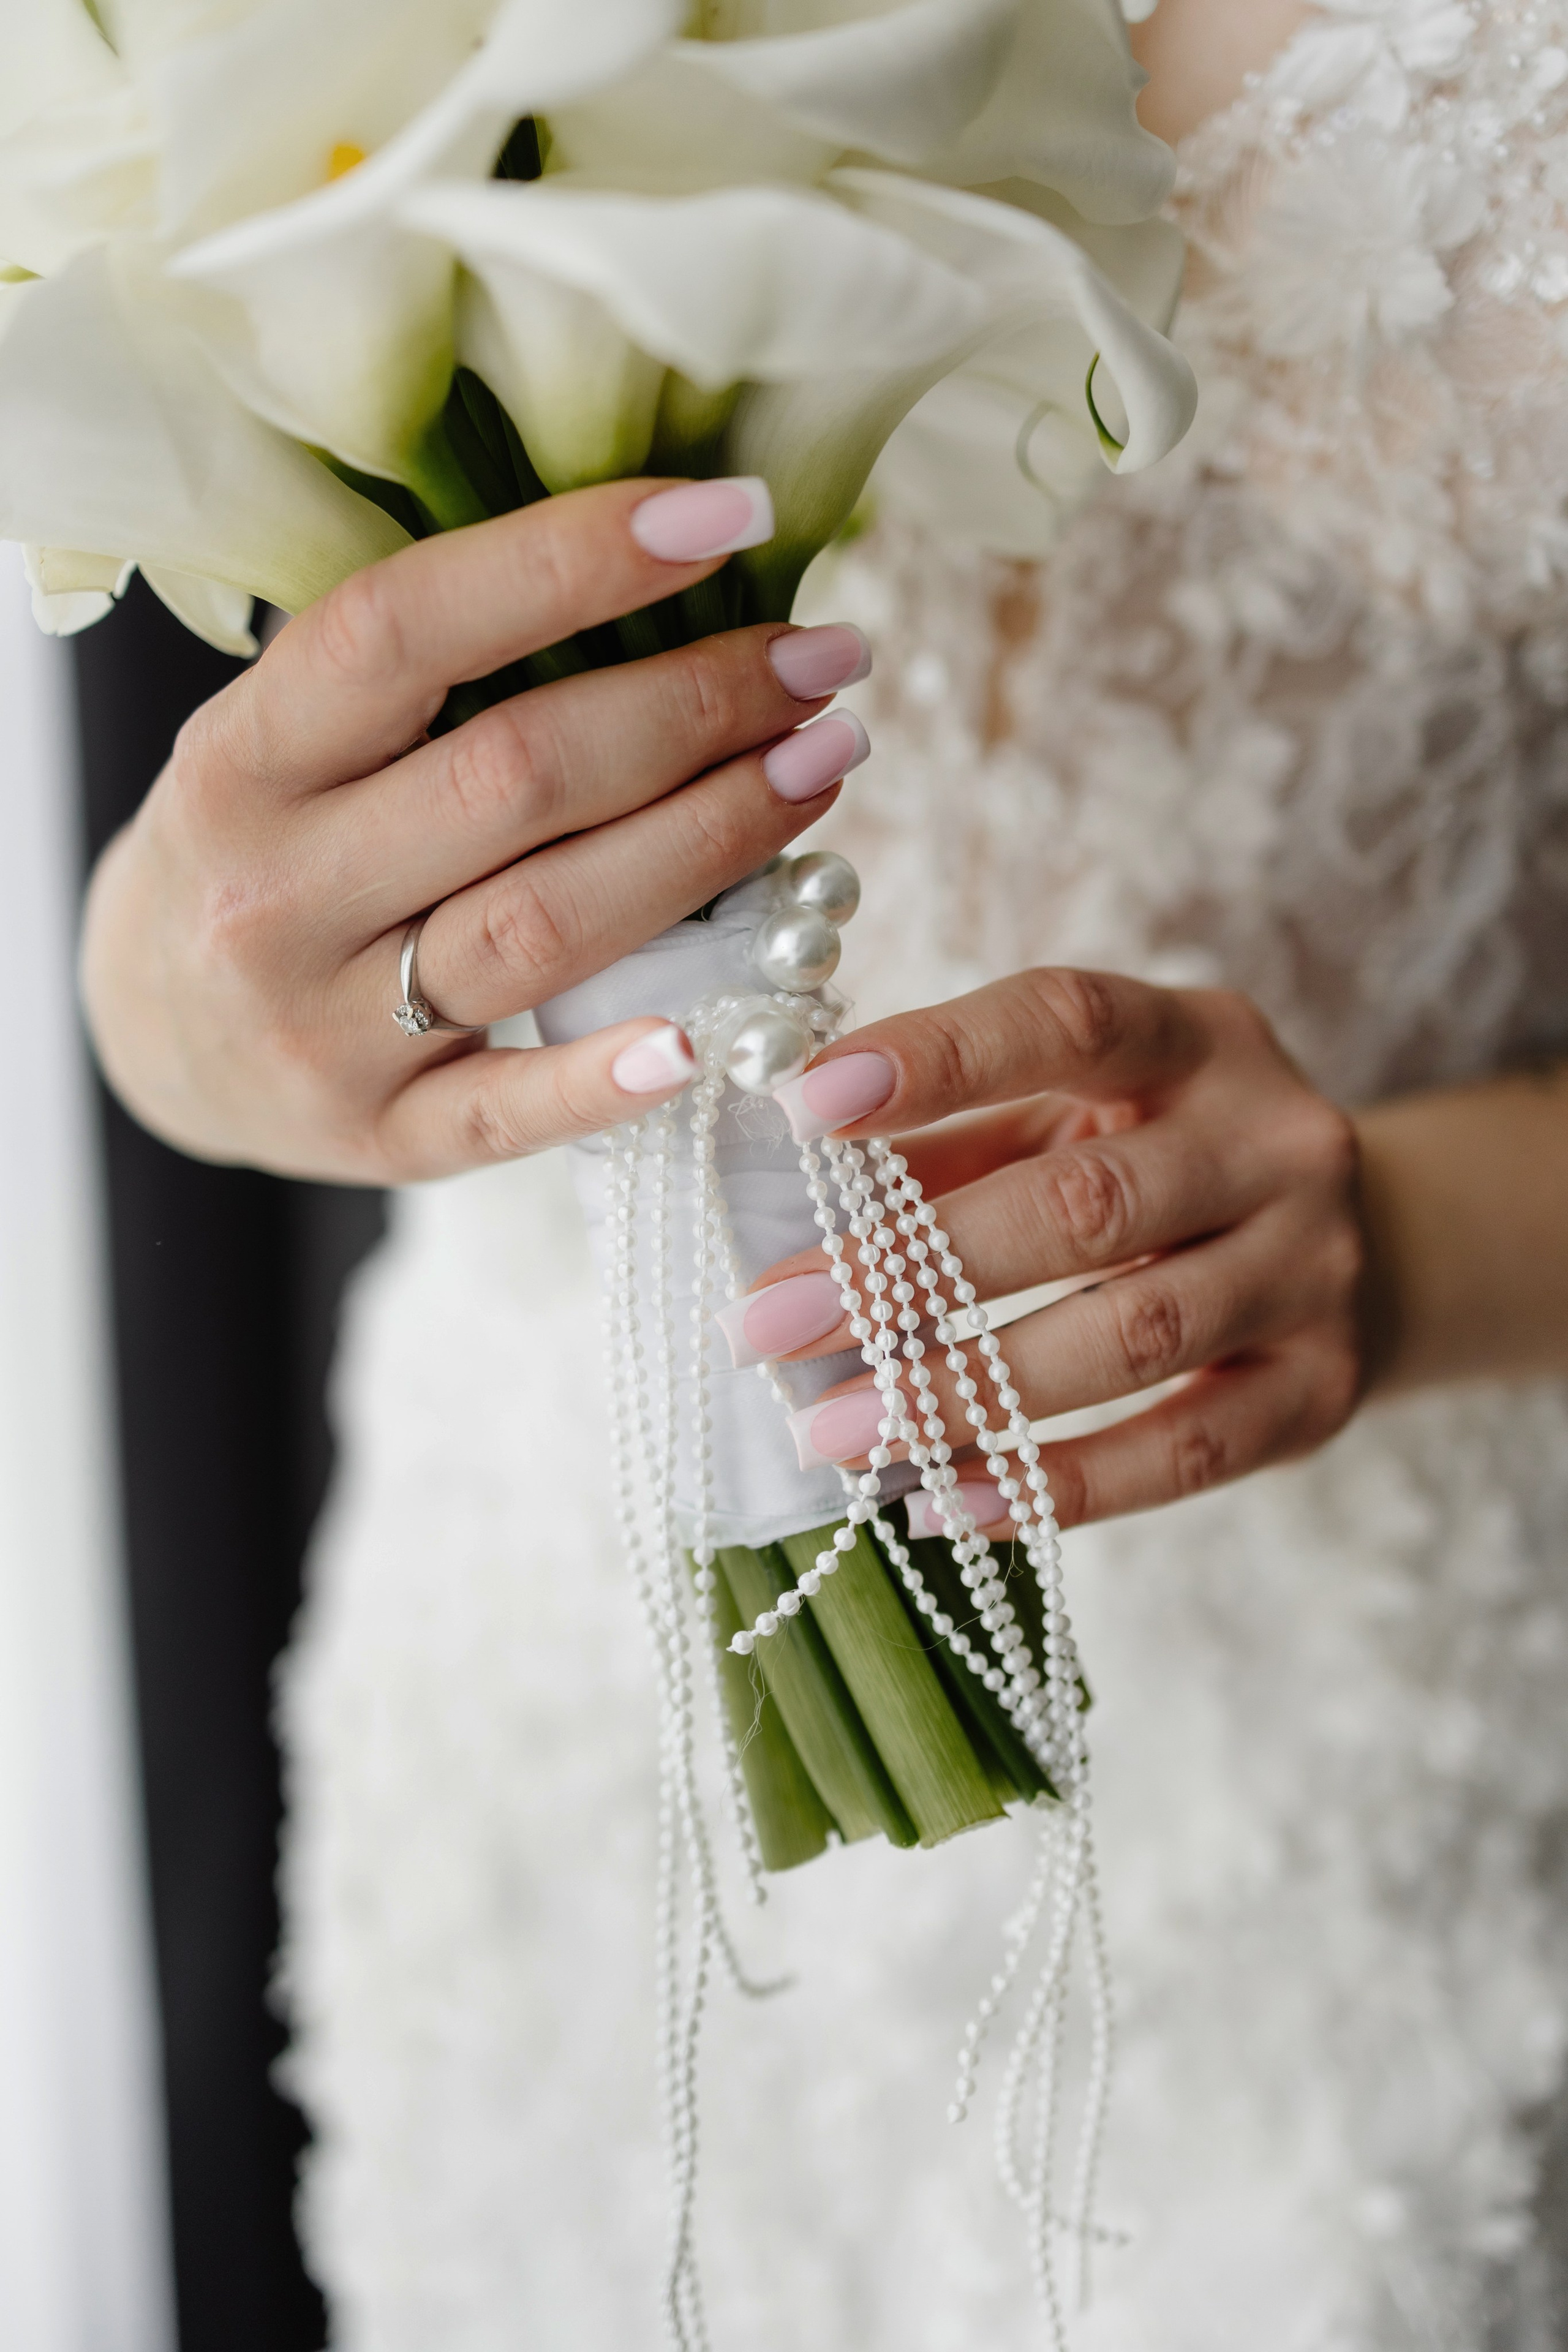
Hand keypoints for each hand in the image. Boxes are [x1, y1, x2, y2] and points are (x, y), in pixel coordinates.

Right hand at [82, 476, 871, 1181]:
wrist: (158, 1039)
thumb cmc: (264, 853)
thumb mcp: (285, 743)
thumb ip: (421, 677)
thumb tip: (652, 564)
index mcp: (239, 760)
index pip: (405, 629)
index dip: (573, 558)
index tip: (729, 514)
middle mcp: (272, 894)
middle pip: (517, 778)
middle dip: (698, 709)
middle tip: (826, 664)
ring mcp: (324, 1030)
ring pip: (548, 927)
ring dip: (712, 841)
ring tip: (822, 769)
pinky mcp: (378, 1139)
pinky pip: (516, 1110)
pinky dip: (618, 1071)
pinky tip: (720, 1022)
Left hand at [728, 970, 1370, 1529]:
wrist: (1365, 1246)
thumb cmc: (1157, 1166)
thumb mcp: (1070, 1118)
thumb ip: (949, 1145)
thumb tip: (785, 1197)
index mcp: (1197, 1039)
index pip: (1065, 1023)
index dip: (935, 1059)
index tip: (801, 1106)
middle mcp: (1274, 1142)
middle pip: (1082, 1205)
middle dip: (907, 1271)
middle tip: (767, 1326)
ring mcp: (1313, 1270)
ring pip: (1129, 1338)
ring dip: (961, 1393)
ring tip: (832, 1432)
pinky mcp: (1321, 1391)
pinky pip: (1181, 1455)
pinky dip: (1056, 1488)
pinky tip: (943, 1504)